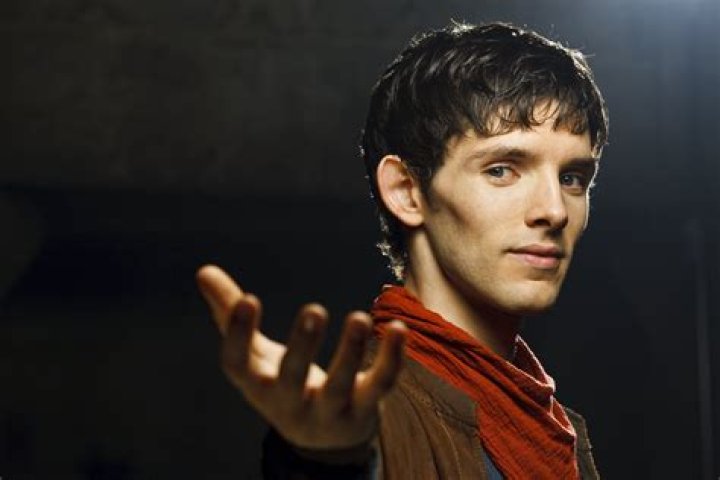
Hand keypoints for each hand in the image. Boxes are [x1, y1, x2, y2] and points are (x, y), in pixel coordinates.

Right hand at [196, 264, 405, 450]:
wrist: (322, 441)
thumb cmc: (282, 384)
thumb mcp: (256, 355)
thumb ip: (230, 315)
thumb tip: (203, 271)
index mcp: (257, 385)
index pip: (238, 366)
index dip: (238, 335)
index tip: (248, 299)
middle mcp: (290, 403)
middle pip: (293, 380)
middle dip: (303, 347)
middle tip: (314, 310)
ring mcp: (329, 411)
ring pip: (340, 386)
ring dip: (350, 352)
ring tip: (358, 317)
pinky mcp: (364, 410)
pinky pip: (379, 385)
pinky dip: (391, 359)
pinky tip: (399, 328)